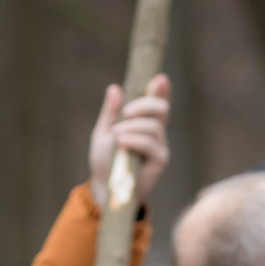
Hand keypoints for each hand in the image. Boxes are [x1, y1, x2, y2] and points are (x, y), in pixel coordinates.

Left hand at [88, 75, 171, 208]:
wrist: (105, 188)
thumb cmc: (105, 161)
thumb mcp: (103, 132)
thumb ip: (110, 112)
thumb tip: (115, 88)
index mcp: (144, 123)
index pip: (157, 102)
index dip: (161, 90)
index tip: (160, 78)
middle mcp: (156, 133)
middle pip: (161, 109)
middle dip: (144, 104)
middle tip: (125, 112)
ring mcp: (160, 147)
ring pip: (153, 127)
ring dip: (132, 127)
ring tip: (115, 135)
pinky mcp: (159, 161)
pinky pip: (150, 144)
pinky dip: (134, 139)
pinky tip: (121, 141)